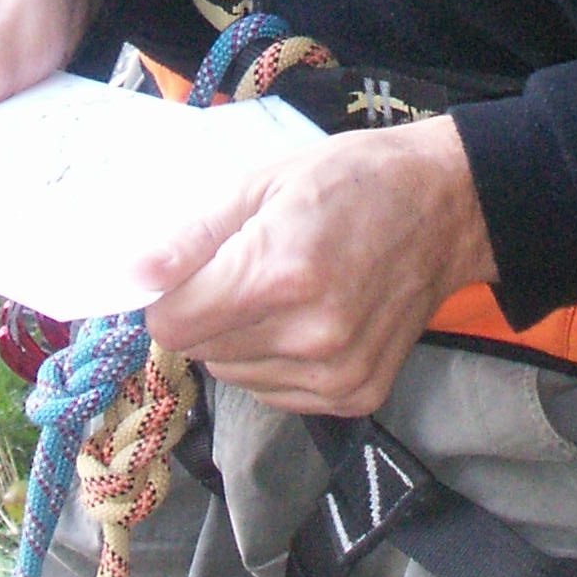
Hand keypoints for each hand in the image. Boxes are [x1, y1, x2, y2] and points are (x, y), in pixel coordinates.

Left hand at [142, 117, 495, 412]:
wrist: (446, 205)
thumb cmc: (351, 180)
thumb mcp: (262, 183)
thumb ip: (191, 238)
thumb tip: (129, 277)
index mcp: (278, 273)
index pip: (171, 326)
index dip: (170, 297)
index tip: (193, 270)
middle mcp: (309, 335)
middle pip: (202, 352)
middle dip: (209, 313)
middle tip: (251, 267)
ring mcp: (337, 373)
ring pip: (236, 377)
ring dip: (242, 341)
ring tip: (287, 290)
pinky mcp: (357, 395)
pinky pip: (278, 393)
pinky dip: (279, 362)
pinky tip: (312, 318)